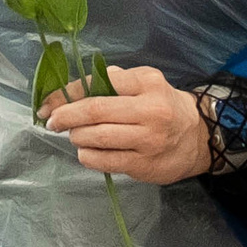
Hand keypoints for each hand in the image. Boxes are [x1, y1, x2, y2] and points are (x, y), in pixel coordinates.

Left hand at [43, 65, 212, 184]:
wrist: (197, 138)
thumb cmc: (162, 106)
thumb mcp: (145, 83)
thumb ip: (113, 82)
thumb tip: (69, 92)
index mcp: (147, 83)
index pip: (99, 83)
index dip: (67, 93)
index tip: (49, 103)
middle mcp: (151, 110)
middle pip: (95, 111)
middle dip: (65, 116)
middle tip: (52, 122)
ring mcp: (148, 140)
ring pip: (96, 137)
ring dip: (77, 136)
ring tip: (76, 135)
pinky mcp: (143, 164)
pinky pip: (103, 160)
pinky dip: (87, 155)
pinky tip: (87, 151)